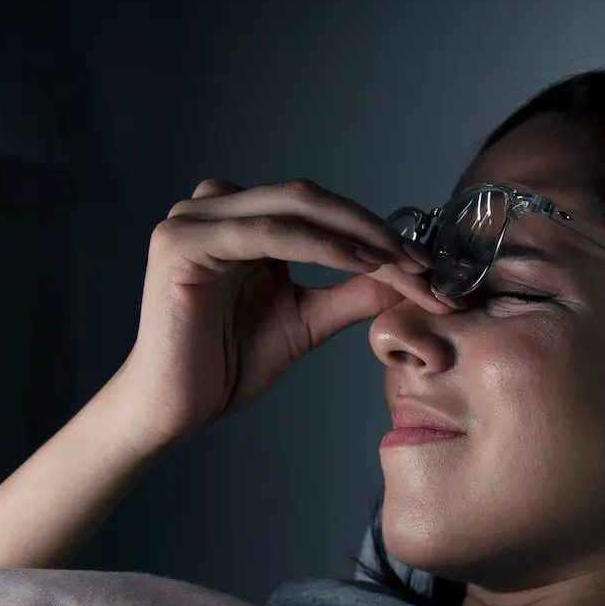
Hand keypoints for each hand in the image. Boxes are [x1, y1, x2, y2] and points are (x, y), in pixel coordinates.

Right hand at [114, 178, 452, 445]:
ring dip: (357, 234)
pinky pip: (267, 234)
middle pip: (310, 198)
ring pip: (294, 208)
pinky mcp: (183, 243)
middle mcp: (214, 208)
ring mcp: (193, 220)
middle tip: (425, 263)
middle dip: (375, 229)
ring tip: (402, 264)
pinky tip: (359, 264)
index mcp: (239, 219)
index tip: (428, 266)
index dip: (376, 230)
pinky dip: (321, 245)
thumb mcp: (308, 319)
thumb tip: (411, 278)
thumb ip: (353, 292)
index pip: (318, 209)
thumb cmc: (227, 363)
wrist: (176, 407)